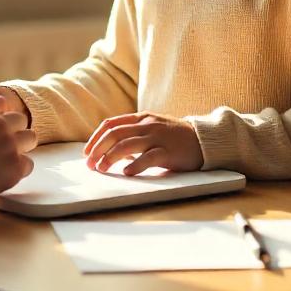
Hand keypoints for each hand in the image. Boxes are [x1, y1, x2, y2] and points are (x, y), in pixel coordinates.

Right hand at [0, 95, 35, 192]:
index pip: (1, 102)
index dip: (0, 114)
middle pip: (20, 119)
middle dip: (15, 130)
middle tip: (6, 143)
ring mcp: (9, 143)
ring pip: (30, 137)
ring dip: (22, 146)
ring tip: (11, 157)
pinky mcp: (16, 165)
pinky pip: (28, 163)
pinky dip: (20, 169)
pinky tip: (8, 174)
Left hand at [84, 112, 202, 175]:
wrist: (204, 139)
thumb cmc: (175, 137)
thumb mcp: (152, 128)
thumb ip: (134, 133)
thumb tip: (109, 149)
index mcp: (141, 118)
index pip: (111, 124)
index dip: (95, 137)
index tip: (86, 151)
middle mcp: (147, 125)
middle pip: (115, 134)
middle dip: (98, 148)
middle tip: (90, 164)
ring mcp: (158, 137)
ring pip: (127, 144)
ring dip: (110, 157)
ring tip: (101, 169)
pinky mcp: (169, 152)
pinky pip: (149, 158)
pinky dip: (135, 165)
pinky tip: (126, 173)